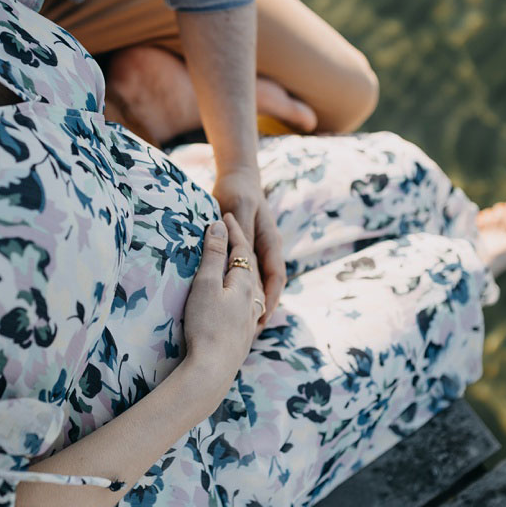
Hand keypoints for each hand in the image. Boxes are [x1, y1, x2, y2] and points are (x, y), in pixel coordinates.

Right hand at [182, 214, 260, 376]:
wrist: (212, 370)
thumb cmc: (206, 325)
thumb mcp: (206, 285)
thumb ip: (214, 255)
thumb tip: (219, 225)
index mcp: (245, 284)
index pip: (241, 249)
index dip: (232, 231)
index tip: (223, 215)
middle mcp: (253, 300)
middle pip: (249, 267)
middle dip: (240, 247)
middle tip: (230, 231)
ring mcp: (249, 319)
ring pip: (251, 287)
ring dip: (244, 270)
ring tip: (238, 262)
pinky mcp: (242, 336)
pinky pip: (248, 305)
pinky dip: (244, 293)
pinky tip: (242, 303)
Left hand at [213, 167, 284, 327]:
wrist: (238, 175)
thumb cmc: (239, 191)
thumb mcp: (241, 210)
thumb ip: (242, 232)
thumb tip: (244, 258)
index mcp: (270, 242)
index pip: (276, 276)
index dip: (271, 298)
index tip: (262, 318)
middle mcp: (267, 249)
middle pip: (268, 283)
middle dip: (262, 307)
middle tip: (252, 331)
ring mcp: (258, 249)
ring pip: (257, 281)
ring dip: (253, 301)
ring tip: (244, 325)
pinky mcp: (246, 249)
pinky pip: (245, 274)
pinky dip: (242, 290)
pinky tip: (229, 302)